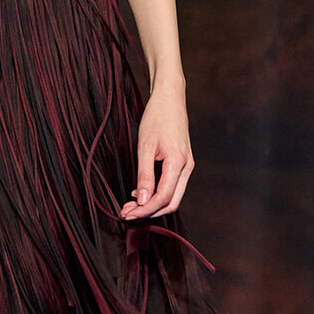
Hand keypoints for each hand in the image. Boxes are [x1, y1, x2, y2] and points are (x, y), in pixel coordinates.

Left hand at [121, 80, 193, 220]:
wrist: (170, 99)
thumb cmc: (156, 118)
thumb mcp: (145, 146)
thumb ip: (144, 175)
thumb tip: (142, 200)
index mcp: (178, 162)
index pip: (162, 198)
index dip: (144, 210)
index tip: (127, 213)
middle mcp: (187, 167)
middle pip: (170, 203)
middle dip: (148, 212)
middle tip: (126, 213)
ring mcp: (187, 166)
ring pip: (172, 197)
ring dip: (152, 205)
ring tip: (130, 205)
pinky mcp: (183, 164)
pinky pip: (172, 187)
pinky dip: (157, 195)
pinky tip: (140, 193)